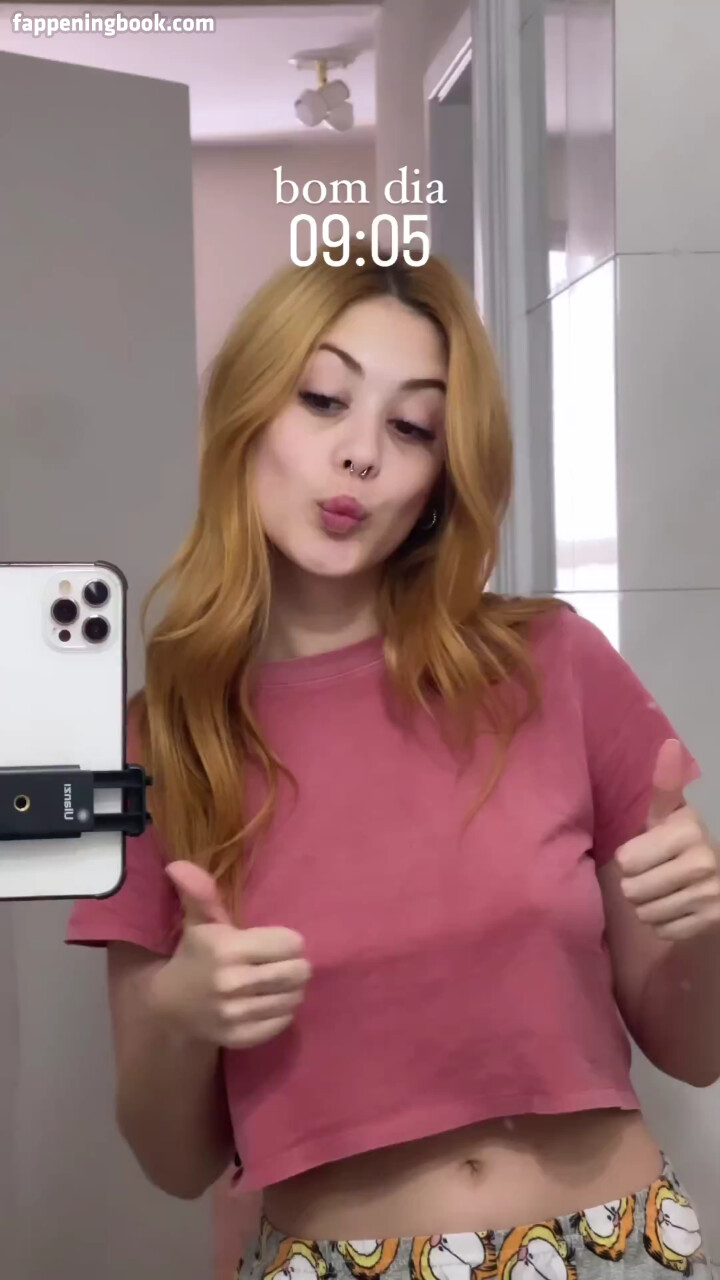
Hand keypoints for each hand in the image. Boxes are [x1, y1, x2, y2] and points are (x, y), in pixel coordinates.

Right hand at [148, 861, 311, 1047]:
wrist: (169, 1006)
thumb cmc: (195, 955)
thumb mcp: (199, 922)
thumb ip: (200, 893)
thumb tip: (178, 864)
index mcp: (227, 948)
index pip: (291, 944)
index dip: (288, 942)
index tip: (276, 943)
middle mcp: (233, 982)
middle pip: (298, 972)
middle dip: (296, 965)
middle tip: (284, 963)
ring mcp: (236, 1013)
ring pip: (294, 998)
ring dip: (291, 989)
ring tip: (277, 982)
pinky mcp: (241, 1037)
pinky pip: (283, 1021)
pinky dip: (282, 1011)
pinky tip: (268, 1002)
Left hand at [616, 739, 719, 941]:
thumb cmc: (684, 840)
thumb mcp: (671, 813)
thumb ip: (665, 784)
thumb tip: (670, 742)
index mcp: (687, 833)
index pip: (626, 861)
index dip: (630, 859)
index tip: (646, 852)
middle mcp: (703, 864)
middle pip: (632, 890)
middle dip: (635, 885)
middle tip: (653, 874)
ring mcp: (710, 896)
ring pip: (645, 913)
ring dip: (647, 905)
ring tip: (663, 890)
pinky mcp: (711, 922)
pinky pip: (663, 930)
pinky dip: (663, 922)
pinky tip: (676, 906)